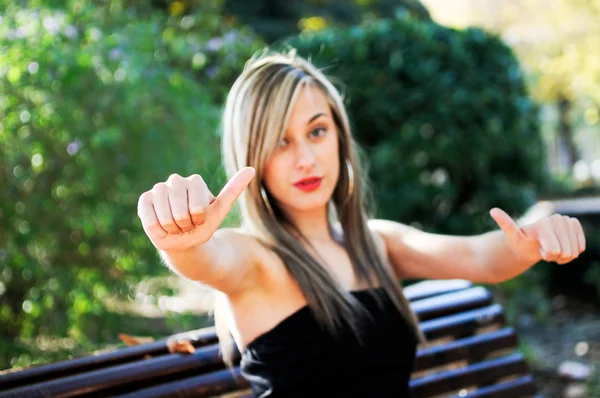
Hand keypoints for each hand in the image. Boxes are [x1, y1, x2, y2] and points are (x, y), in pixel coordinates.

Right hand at [137, 167, 254, 251]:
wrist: (184, 239)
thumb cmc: (203, 224)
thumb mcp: (221, 210)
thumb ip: (234, 188)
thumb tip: (252, 169)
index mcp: (195, 181)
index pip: (197, 207)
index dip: (199, 218)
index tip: (201, 218)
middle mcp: (176, 180)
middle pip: (181, 212)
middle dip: (186, 224)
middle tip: (187, 224)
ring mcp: (158, 189)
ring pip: (166, 217)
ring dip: (173, 228)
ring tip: (176, 225)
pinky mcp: (145, 200)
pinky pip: (151, 219)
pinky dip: (159, 229)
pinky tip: (162, 226)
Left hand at [490, 207, 585, 264]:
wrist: (531, 242)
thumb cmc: (521, 242)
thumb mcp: (512, 236)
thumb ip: (505, 224)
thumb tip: (492, 210)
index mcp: (546, 223)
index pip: (553, 252)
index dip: (546, 255)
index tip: (537, 248)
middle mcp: (558, 218)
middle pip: (565, 252)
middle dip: (554, 255)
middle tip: (543, 248)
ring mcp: (568, 221)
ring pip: (573, 252)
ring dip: (563, 255)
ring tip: (551, 247)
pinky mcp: (575, 225)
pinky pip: (580, 248)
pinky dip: (572, 252)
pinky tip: (561, 246)